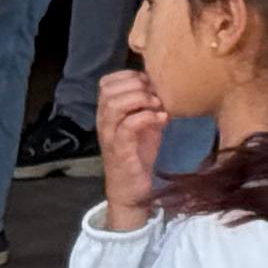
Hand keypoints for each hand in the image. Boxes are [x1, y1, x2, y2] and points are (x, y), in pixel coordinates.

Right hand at [94, 67, 170, 225]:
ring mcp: (109, 136)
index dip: (128, 76)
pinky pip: (128, 126)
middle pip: (109, 90)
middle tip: (156, 94)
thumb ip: (149, 106)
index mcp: (107, 114)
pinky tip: (162, 119)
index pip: (106, 82)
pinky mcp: (120, 151)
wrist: (131, 190)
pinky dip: (147, 117)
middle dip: (136, 85)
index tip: (149, 83)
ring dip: (140, 99)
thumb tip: (163, 88)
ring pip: (114, 105)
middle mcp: (104, 122)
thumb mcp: (145, 125)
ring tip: (158, 105)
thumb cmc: (137, 156)